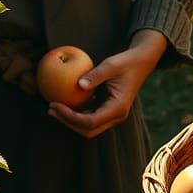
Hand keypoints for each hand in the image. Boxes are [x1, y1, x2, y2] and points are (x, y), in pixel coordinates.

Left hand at [48, 29, 167, 138]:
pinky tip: (65, 103)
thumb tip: (78, 85)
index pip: (90, 121)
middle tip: (51, 109)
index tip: (55, 105)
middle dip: (67, 122)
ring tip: (53, 107)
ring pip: (88, 127)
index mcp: (117, 108)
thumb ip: (95, 75)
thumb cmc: (126, 62)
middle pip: (88, 130)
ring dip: (70, 120)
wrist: (141, 62)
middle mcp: (116, 116)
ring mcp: (113, 115)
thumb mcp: (111, 65)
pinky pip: (90, 117)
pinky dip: (77, 113)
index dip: (70, 117)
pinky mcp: (109, 110)